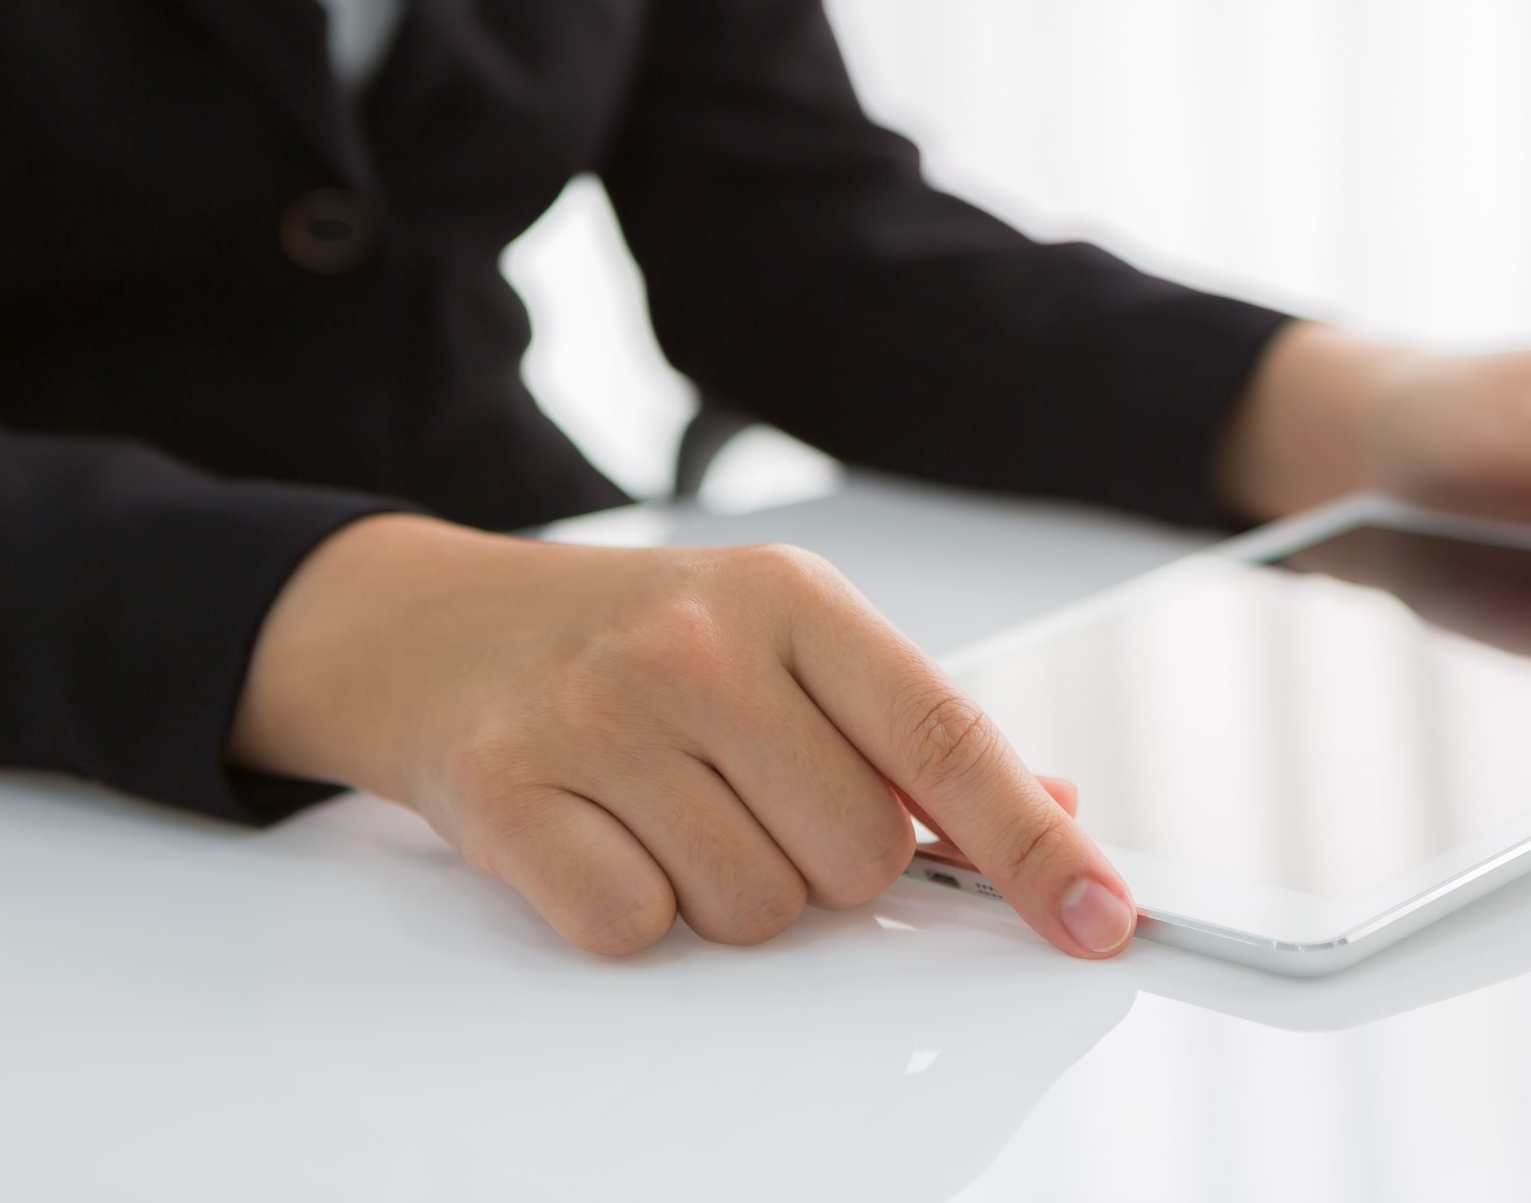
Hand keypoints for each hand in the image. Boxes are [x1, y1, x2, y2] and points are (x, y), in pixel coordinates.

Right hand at [230, 517, 1136, 958]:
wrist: (429, 623)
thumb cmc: (628, 634)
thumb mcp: (781, 636)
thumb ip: (910, 727)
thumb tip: (1052, 805)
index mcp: (792, 598)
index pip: (948, 738)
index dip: (1037, 846)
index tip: (1101, 917)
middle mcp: (698, 646)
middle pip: (855, 856)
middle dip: (824, 863)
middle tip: (752, 800)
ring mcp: (597, 718)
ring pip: (752, 909)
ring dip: (726, 890)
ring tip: (668, 809)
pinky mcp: (506, 795)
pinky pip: (635, 932)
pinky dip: (631, 912)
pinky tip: (603, 837)